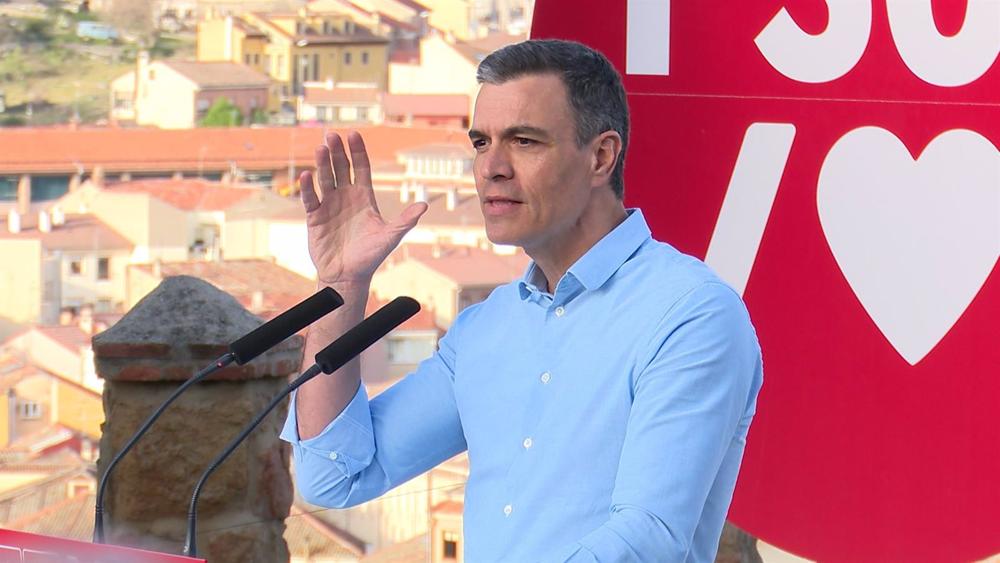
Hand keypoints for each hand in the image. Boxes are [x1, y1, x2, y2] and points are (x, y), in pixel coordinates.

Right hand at [300, 131, 427, 284]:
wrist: (348, 276)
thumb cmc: (371, 256)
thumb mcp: (390, 237)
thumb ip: (405, 220)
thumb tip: (425, 205)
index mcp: (364, 197)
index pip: (361, 167)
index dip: (357, 151)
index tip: (353, 134)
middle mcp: (346, 197)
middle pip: (341, 168)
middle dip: (337, 151)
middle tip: (332, 135)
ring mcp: (329, 205)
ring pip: (325, 178)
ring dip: (322, 163)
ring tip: (321, 148)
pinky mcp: (314, 217)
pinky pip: (310, 198)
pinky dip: (307, 187)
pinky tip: (307, 175)